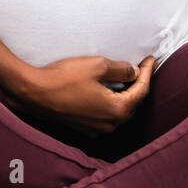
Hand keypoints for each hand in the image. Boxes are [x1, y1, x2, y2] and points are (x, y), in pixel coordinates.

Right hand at [5, 54, 156, 136]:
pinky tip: (107, 89)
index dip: (148, 73)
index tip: (151, 59)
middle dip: (139, 85)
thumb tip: (134, 73)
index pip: (141, 91)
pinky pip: (106, 114)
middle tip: (142, 67)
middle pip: (132, 104)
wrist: (35, 93)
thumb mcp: (98, 66)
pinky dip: (111, 101)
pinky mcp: (84, 127)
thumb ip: (121, 70)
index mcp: (117, 111)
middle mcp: (110, 124)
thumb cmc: (65, 78)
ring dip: (125, 94)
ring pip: (119, 110)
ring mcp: (96, 128)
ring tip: (127, 77)